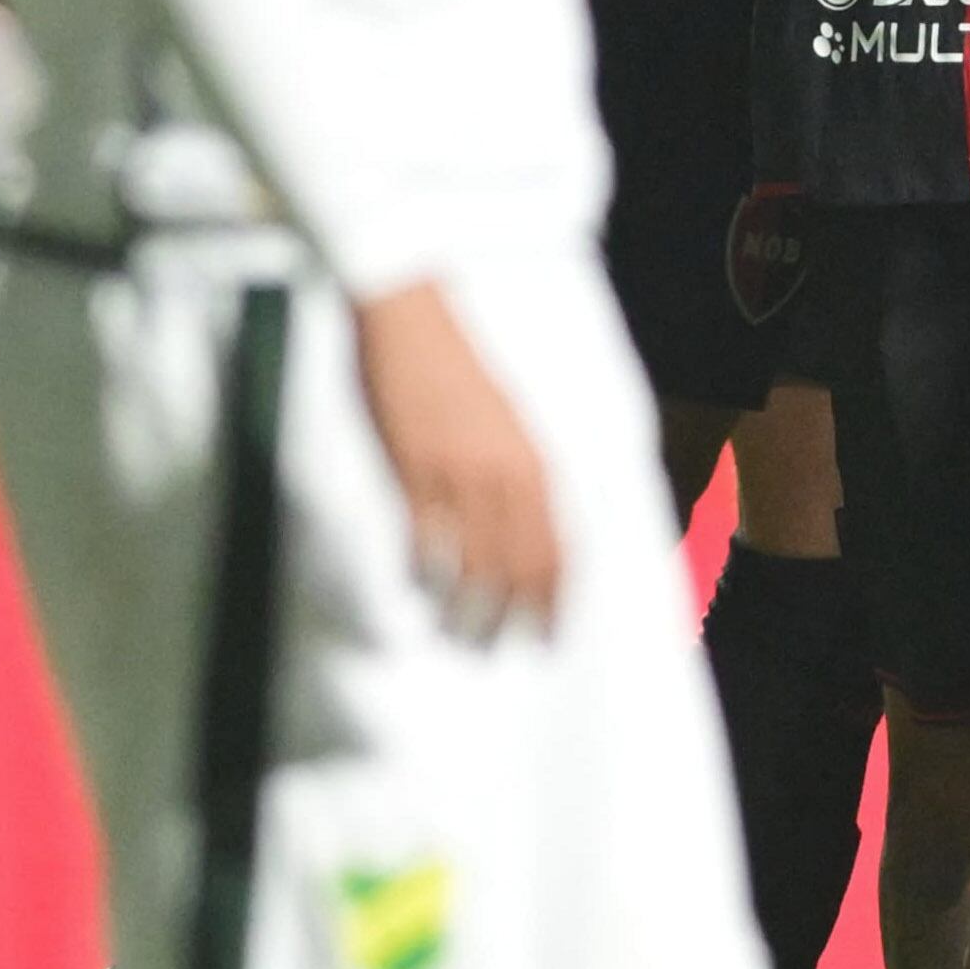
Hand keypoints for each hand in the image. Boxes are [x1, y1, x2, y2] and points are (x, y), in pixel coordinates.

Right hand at [355, 279, 562, 639]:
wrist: (412, 320)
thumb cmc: (458, 367)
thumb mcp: (507, 420)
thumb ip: (521, 471)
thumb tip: (529, 528)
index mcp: (533, 460)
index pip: (557, 547)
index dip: (556, 597)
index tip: (552, 632)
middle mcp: (504, 475)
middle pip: (519, 567)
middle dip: (517, 616)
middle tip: (505, 649)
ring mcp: (458, 477)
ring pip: (473, 567)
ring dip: (470, 611)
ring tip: (463, 637)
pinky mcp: (414, 473)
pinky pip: (424, 543)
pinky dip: (424, 576)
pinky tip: (420, 593)